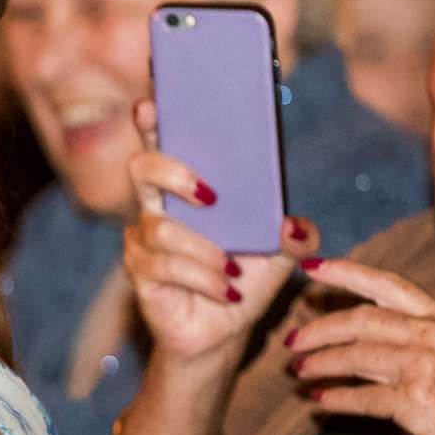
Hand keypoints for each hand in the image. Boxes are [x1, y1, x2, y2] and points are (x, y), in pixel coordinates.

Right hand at [121, 99, 314, 368]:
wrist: (223, 331)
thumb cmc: (244, 279)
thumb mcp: (280, 255)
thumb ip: (294, 235)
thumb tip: (294, 225)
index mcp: (185, 187)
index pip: (161, 141)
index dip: (151, 119)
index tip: (153, 103)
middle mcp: (156, 205)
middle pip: (141, 168)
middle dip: (173, 173)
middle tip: (211, 194)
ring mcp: (142, 239)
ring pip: (161, 228)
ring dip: (204, 251)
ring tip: (233, 270)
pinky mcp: (139, 273)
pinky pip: (164, 267)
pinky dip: (203, 278)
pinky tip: (225, 290)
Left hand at [287, 257, 434, 434]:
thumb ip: (419, 342)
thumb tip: (362, 340)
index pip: (387, 285)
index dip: (345, 273)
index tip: (309, 269)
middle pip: (361, 320)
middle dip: (319, 328)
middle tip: (291, 340)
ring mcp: (428, 368)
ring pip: (356, 356)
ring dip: (320, 364)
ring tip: (297, 371)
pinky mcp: (419, 403)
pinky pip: (363, 397)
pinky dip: (336, 399)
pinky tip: (318, 401)